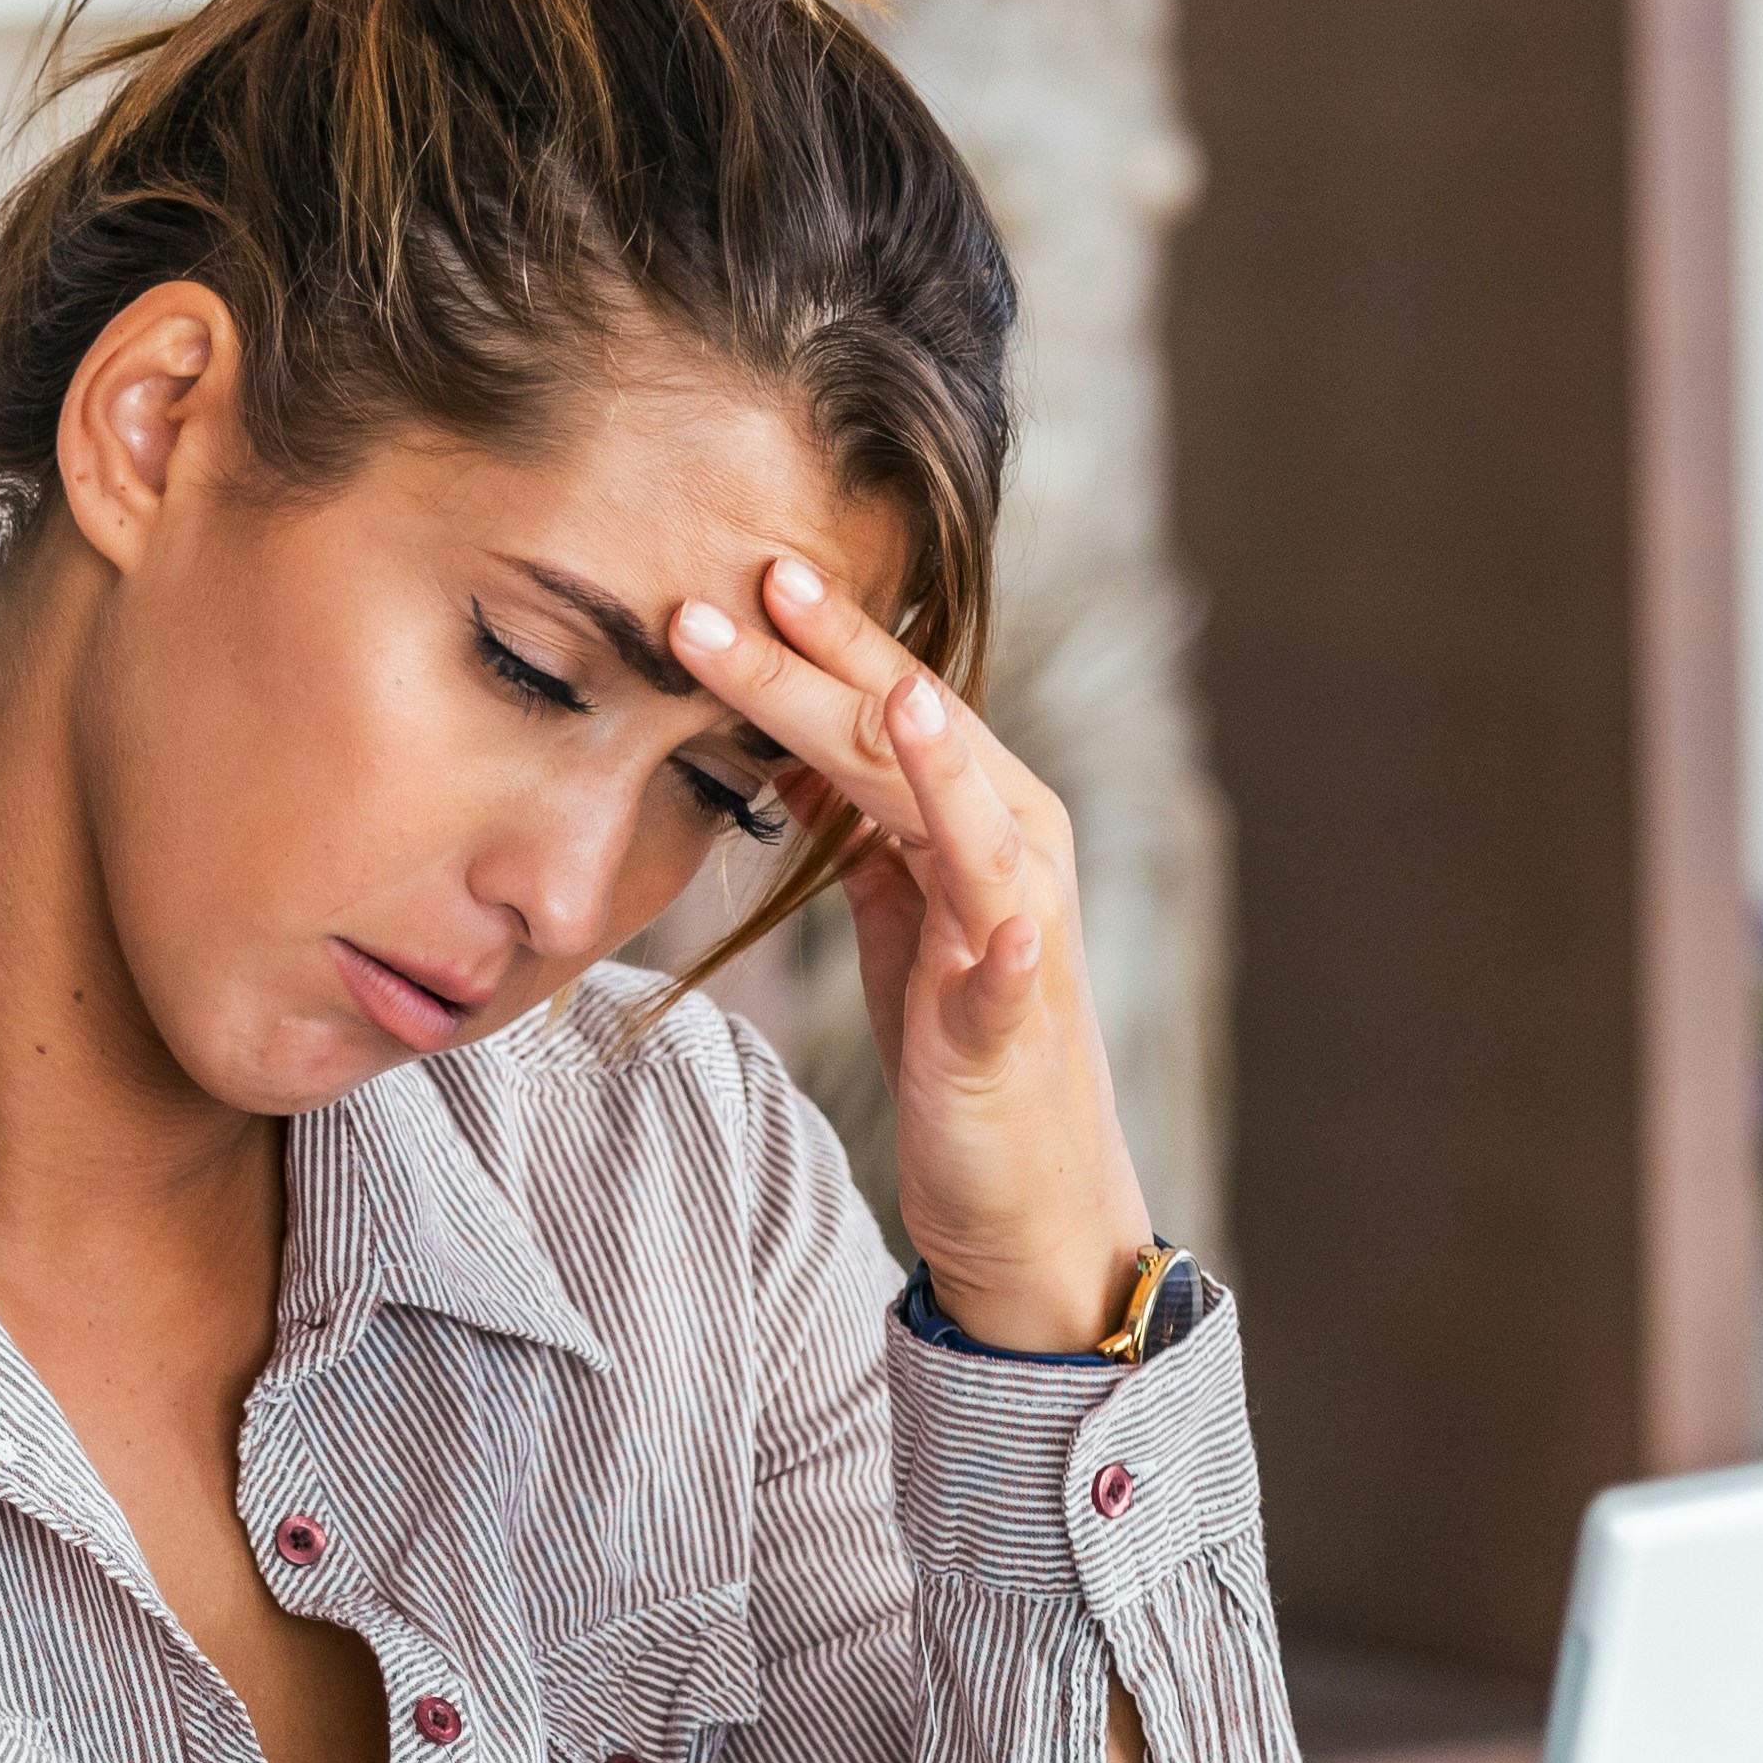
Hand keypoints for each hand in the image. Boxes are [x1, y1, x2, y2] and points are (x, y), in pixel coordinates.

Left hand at [676, 561, 1156, 1353]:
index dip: (822, 639)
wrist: (1024, 1189)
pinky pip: (1011, 973)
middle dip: (822, 667)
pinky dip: (1008, 941)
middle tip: (738, 593)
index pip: (890, 704)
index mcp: (981, 813)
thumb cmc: (956, 1045)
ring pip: (964, 827)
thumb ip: (858, 826)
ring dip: (929, 765)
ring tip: (897, 704)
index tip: (743, 572)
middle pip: (907, 739)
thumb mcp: (896, 914)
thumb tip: (787, 740)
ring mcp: (1022, 934)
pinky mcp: (1010, 1026)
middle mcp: (1017, 849)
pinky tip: (1004, 925)